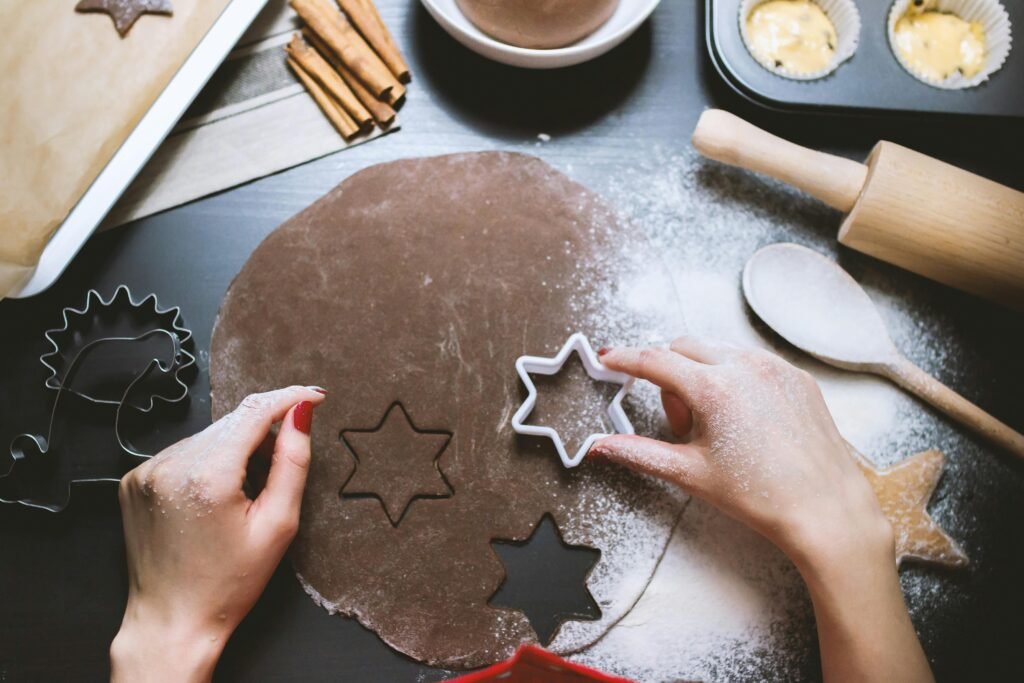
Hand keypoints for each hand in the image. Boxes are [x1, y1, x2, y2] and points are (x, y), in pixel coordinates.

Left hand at [110, 386, 325, 682]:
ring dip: (235, 446)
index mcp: (207, 476)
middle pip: (232, 423)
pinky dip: (207, 461)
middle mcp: (170, 466)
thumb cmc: (228, 584)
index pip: (255, 412)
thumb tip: (301, 415)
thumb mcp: (278, 526)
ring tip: (248, 488)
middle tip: (283, 461)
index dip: (289, 398)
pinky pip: (183, 452)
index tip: (314, 396)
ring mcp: (146, 471)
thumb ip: (293, 462)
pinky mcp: (134, 480)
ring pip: (208, 435)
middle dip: (264, 430)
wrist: (172, 622)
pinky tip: (216, 494)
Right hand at [592, 339, 933, 682]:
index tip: (608, 358)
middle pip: (683, 348)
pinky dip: (736, 379)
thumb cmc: (761, 496)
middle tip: (681, 423)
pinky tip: (746, 420)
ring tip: (717, 425)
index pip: (653, 360)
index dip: (624, 359)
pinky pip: (752, 362)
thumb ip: (638, 452)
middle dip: (669, 376)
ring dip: (702, 374)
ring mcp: (775, 368)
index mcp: (713, 388)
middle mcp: (745, 367)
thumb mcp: (690, 473)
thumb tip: (601, 447)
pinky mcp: (798, 377)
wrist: (825, 510)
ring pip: (718, 351)